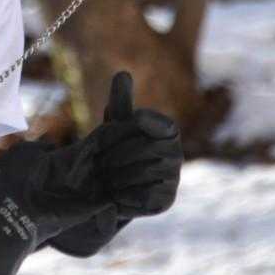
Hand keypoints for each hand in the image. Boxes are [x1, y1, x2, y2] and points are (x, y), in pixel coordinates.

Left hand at [92, 72, 181, 215]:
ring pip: (143, 173)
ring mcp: (173, 178)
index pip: (164, 124)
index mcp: (168, 132)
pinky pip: (144, 195)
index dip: (152, 120)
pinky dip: (125, 194)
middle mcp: (176, 154)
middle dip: (118, 154)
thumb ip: (120, 101)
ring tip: (102, 177)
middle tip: (98, 161)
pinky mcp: (165, 200)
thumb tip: (122, 74)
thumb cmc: (115, 146)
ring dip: (117, 175)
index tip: (137, 117)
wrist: (114, 183)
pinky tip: (114, 195)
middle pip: (147, 149)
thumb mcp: (115, 124)